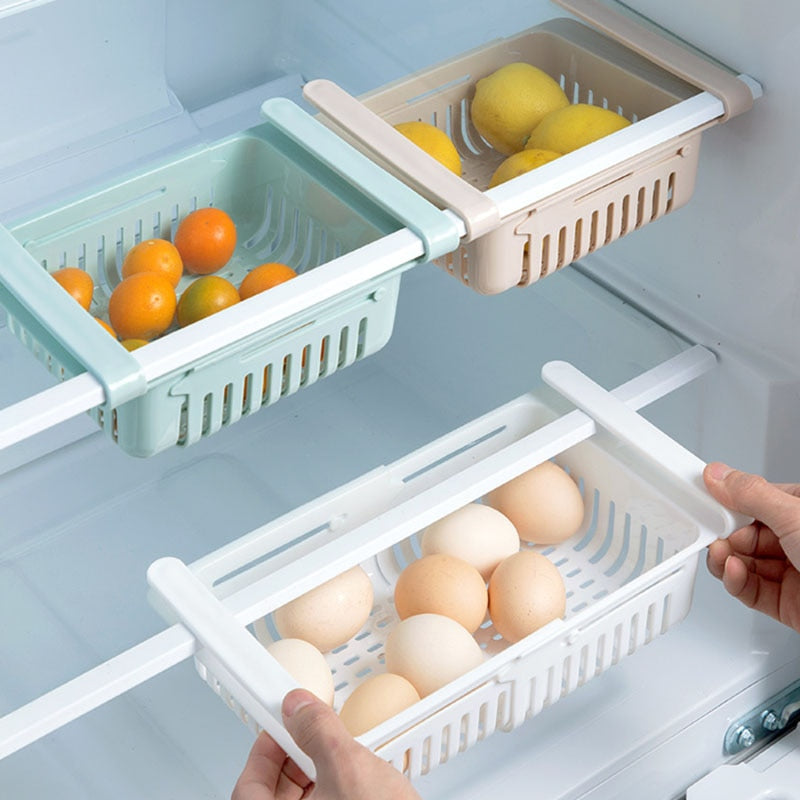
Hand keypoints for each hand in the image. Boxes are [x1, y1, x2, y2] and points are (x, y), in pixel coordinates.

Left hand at [231, 689, 421, 799]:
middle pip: (274, 795)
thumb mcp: (347, 767)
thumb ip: (317, 731)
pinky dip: (333, 793)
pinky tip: (354, 780)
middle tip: (309, 737)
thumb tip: (298, 708)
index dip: (263, 749)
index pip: (249, 786)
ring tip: (337, 758)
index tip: (280, 726)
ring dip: (315, 777)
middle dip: (292, 760)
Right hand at [703, 461, 799, 632]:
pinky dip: (736, 582)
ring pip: (744, 562)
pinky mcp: (788, 604)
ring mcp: (795, 572)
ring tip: (722, 556)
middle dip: (725, 535)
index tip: (707, 502)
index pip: (757, 500)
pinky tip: (733, 573)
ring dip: (727, 560)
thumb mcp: (797, 517)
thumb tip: (719, 474)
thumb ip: (752, 495)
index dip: (730, 502)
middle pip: (746, 533)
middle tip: (712, 533)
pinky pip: (750, 590)